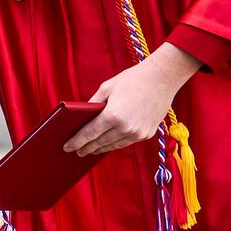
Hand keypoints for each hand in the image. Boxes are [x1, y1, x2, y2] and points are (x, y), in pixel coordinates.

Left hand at [63, 44, 200, 156]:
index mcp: (113, 115)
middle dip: (86, 147)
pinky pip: (126, 142)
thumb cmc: (132, 79)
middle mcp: (126, 127)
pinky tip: (107, 144)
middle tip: (76, 151)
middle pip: (100, 142)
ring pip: (114, 145)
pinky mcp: (147, 134)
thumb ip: (93, 103)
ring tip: (90, 150)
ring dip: (100, 149)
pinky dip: (115, 144)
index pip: (90, 133)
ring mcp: (138, 133)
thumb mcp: (107, 88)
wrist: (162, 79)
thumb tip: (84, 116)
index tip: (67, 147)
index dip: (77, 141)